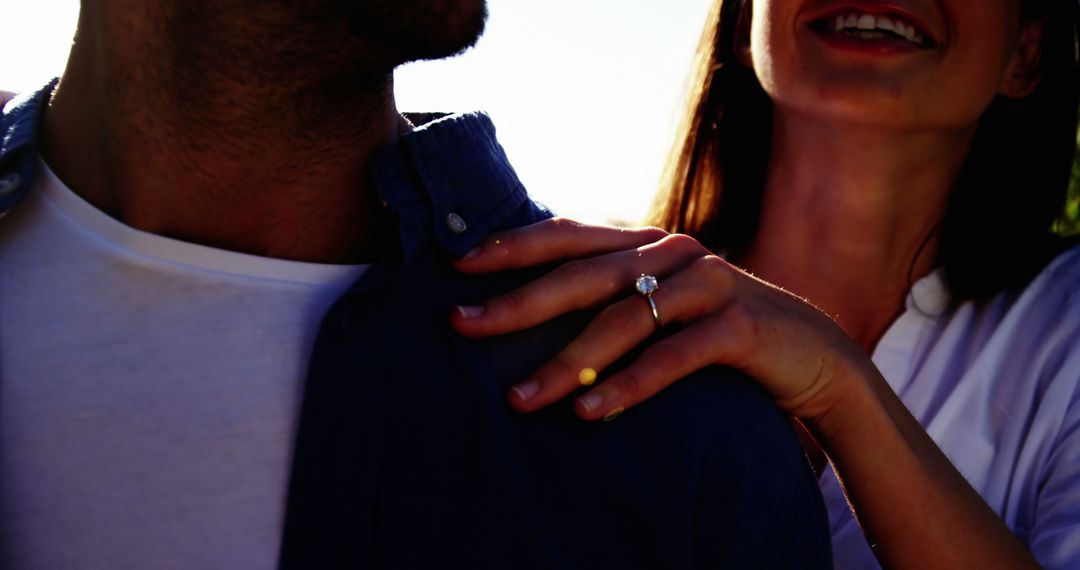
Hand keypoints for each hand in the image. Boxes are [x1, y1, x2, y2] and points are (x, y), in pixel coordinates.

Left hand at [451, 217, 865, 421]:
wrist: (811, 354)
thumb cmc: (717, 332)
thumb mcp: (662, 305)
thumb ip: (612, 296)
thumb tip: (531, 307)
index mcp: (648, 245)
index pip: (569, 236)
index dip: (513, 247)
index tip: (459, 267)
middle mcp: (673, 254)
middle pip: (582, 276)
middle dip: (518, 303)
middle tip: (463, 325)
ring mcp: (708, 286)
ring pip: (622, 320)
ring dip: (565, 362)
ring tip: (519, 398)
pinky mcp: (738, 326)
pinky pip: (673, 357)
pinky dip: (629, 385)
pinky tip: (589, 411)